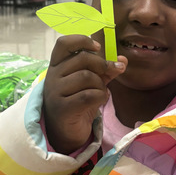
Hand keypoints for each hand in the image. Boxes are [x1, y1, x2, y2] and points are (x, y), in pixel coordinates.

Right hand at [42, 35, 126, 152]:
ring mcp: (55, 93)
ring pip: (87, 77)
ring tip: (101, 92)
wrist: (65, 133)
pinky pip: (89, 95)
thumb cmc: (77, 104)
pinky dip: (101, 96)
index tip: (98, 48)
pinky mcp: (62, 108)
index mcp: (56, 66)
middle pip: (82, 59)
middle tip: (112, 72)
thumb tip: (123, 60)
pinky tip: (100, 100)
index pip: (63, 44)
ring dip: (101, 84)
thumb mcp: (90, 84)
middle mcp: (52, 77)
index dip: (82, 41)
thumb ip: (105, 70)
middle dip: (103, 65)